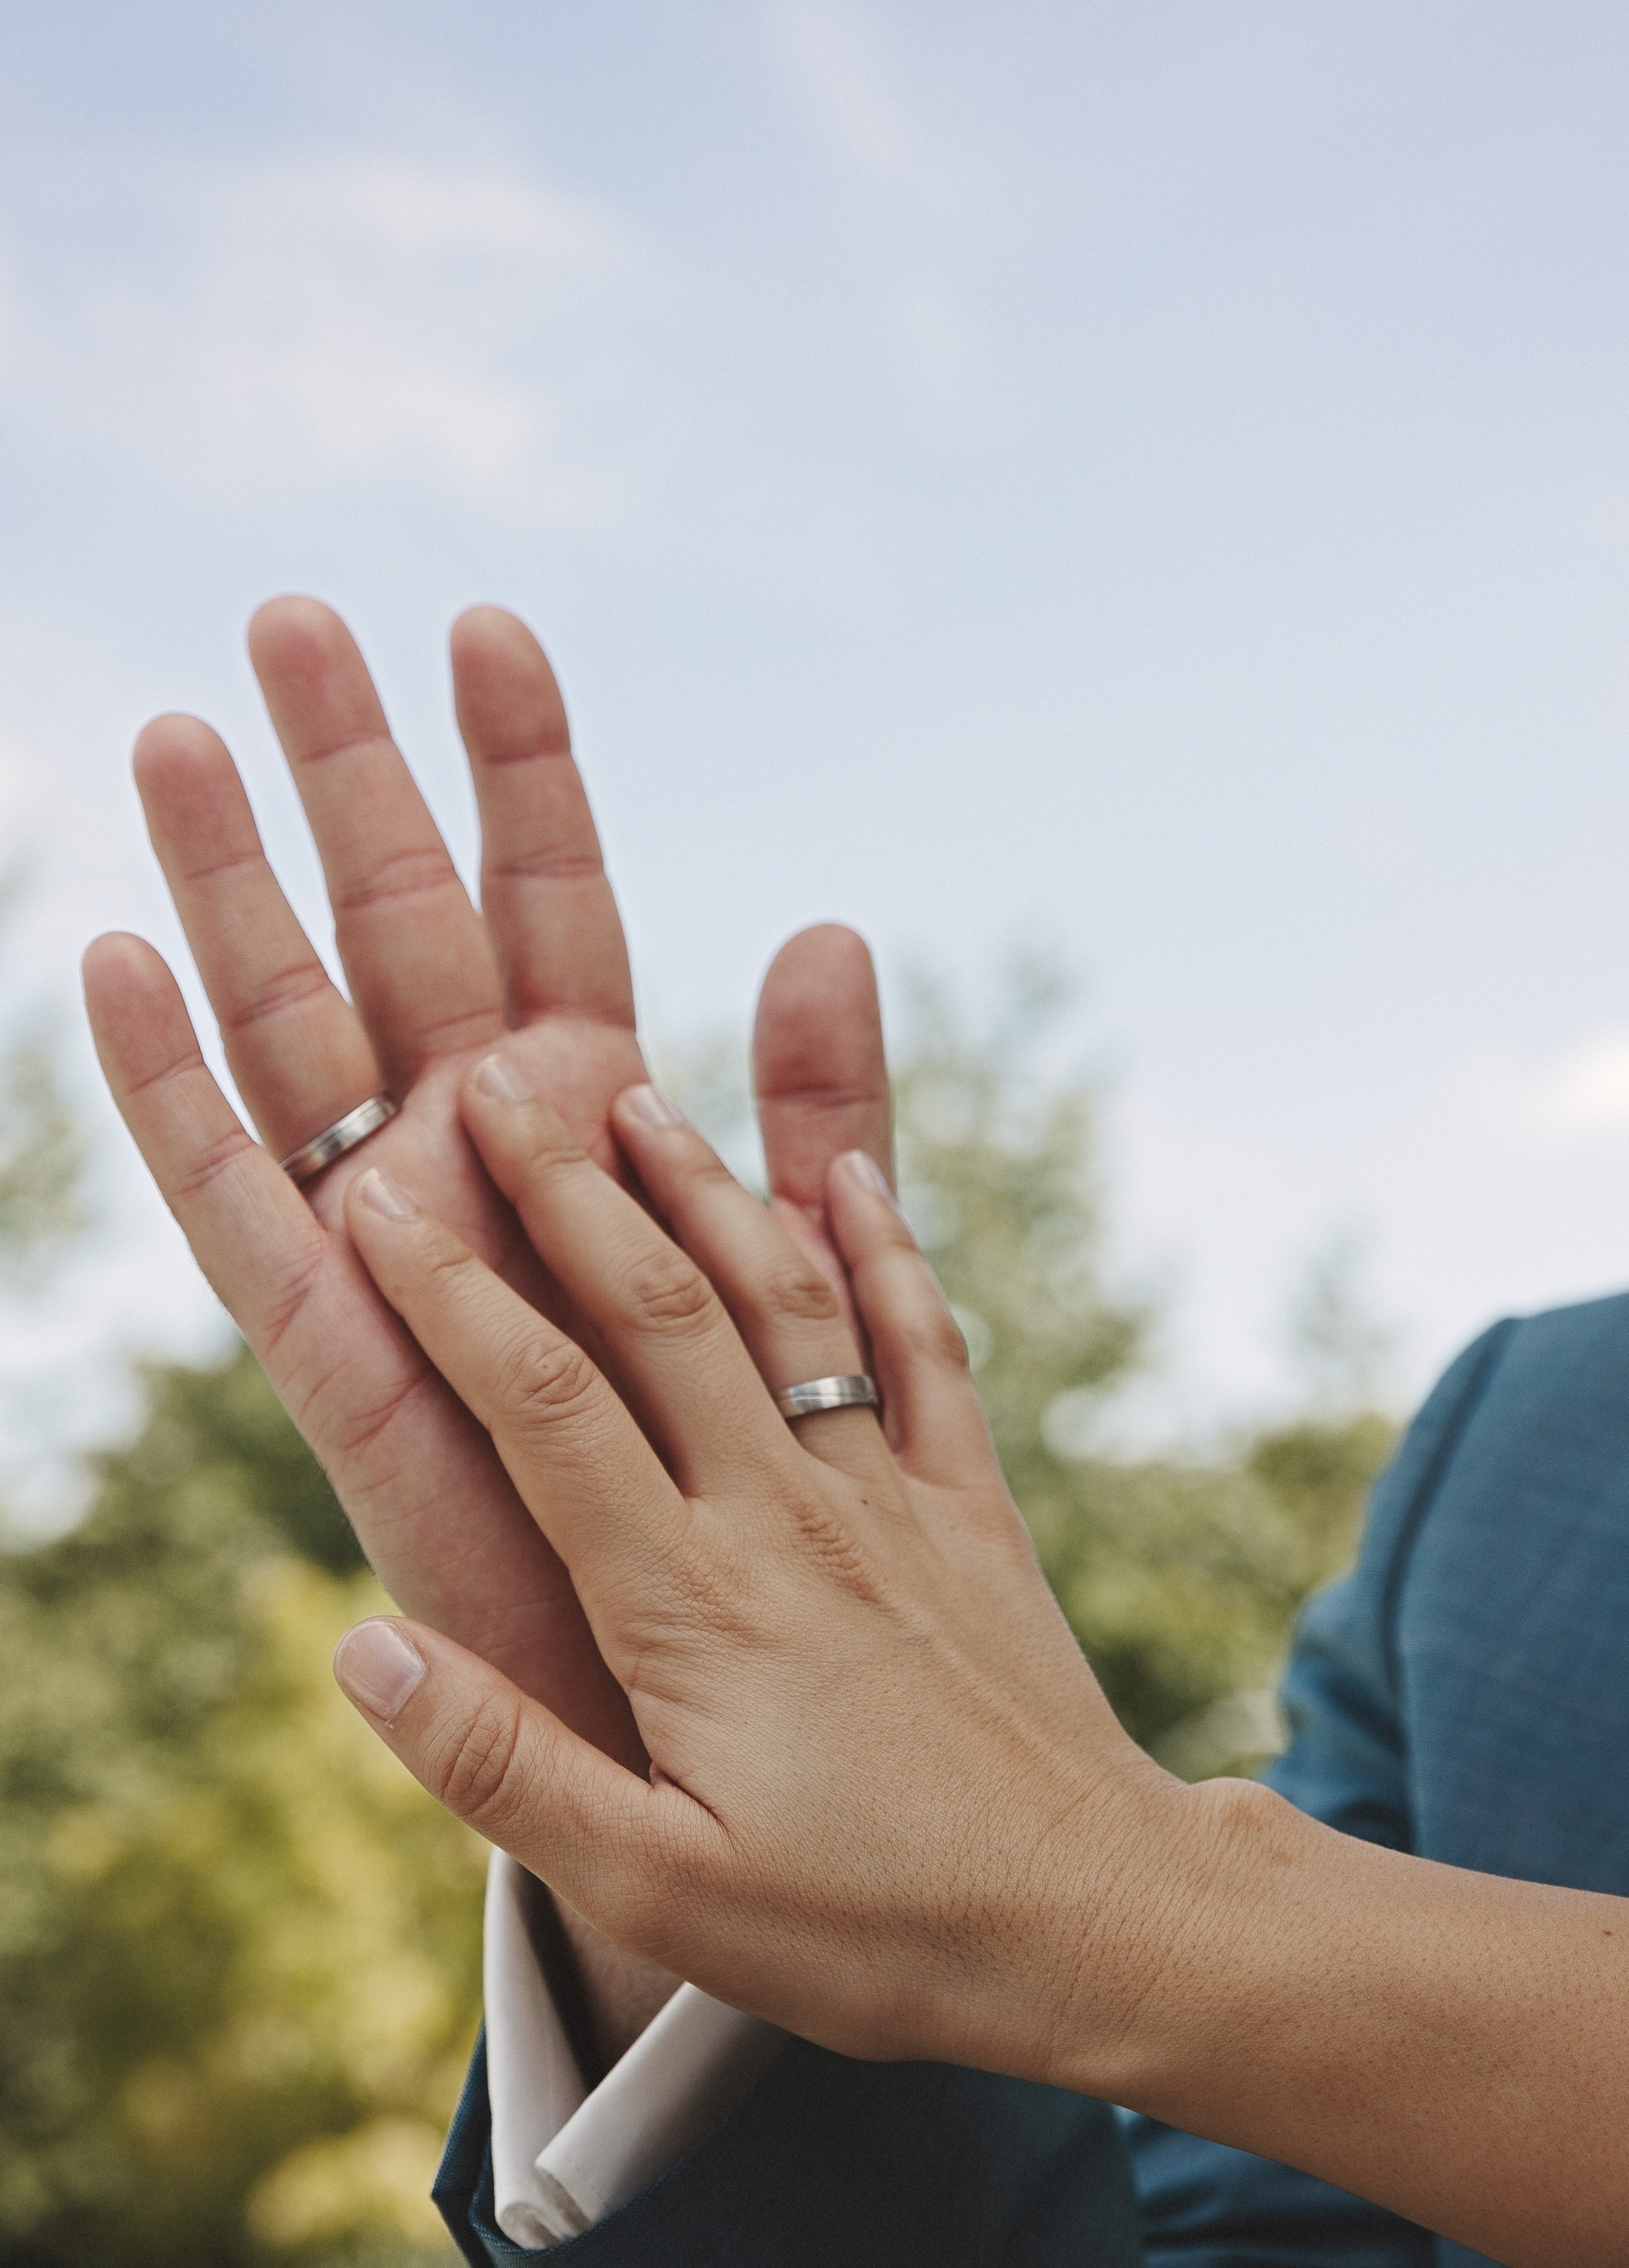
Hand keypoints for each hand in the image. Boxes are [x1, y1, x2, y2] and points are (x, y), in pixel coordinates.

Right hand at [82, 597, 891, 1773]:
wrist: (755, 1717)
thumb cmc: (768, 1499)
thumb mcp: (811, 1280)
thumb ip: (816, 1114)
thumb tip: (827, 918)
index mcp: (601, 1143)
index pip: (561, 921)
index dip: (525, 781)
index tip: (491, 627)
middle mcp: (488, 1178)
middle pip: (406, 941)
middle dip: (354, 784)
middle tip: (293, 612)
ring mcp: (403, 1262)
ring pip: (305, 1045)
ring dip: (239, 893)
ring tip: (178, 731)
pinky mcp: (348, 1378)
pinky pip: (251, 1224)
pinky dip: (185, 1103)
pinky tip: (125, 966)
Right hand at [325, 1059, 1182, 2072]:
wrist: (1097, 1918)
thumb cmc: (870, 1926)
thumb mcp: (659, 1889)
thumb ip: (501, 1767)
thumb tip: (361, 1649)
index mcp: (689, 1601)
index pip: (544, 1409)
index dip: (453, 1298)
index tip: (381, 1204)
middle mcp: (787, 1514)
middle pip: (658, 1314)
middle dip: (566, 1189)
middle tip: (494, 1085)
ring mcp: (892, 1497)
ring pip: (786, 1304)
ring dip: (706, 1189)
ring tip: (640, 1096)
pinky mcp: (974, 1508)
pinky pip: (928, 1351)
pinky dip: (888, 1253)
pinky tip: (854, 1173)